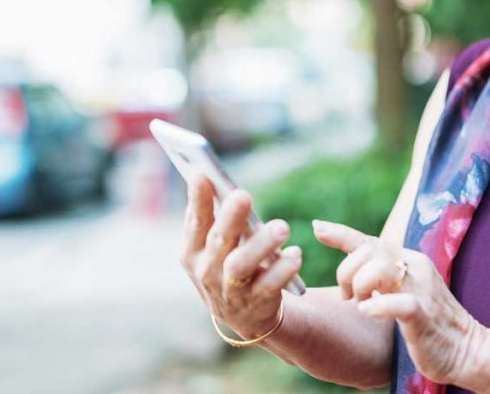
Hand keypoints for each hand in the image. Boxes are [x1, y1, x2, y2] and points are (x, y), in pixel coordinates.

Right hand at [178, 176, 301, 339]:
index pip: (196, 222)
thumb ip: (210, 218)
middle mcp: (207, 271)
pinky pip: (270, 285)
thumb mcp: (212, 246)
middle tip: (243, 195)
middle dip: (230, 218)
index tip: (201, 174)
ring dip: (261, 245)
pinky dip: (283, 269)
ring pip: (241, 265)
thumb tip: (203, 177)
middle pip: (219, 241)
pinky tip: (295, 254)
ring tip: (282, 227)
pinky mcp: (257, 303)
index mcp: (193, 252)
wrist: (245, 315)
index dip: (197, 200)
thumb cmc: (226, 265)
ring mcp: (231, 290)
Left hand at [313, 220, 484, 384]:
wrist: (467, 349)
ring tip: (360, 304)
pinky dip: (377, 305)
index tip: (317, 227)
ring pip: (379, 269)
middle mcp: (415, 267)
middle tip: (347, 296)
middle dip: (347, 272)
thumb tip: (352, 264)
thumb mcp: (402, 292)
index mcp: (408, 260)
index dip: (341, 233)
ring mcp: (421, 289)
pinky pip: (398, 303)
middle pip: (369, 251)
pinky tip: (365, 311)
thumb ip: (382, 276)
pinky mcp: (424, 315)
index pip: (370, 240)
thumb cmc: (428, 323)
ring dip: (360, 287)